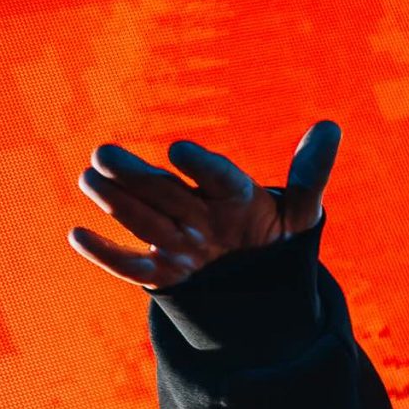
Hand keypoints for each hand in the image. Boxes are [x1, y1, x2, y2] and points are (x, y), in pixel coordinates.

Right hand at [69, 120, 341, 290]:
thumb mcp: (300, 215)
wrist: (258, 281)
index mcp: (231, 192)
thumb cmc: (276, 238)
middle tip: (104, 154)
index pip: (216, 175)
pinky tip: (77, 235)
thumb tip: (330, 126)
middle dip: (136, 175)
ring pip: (140, 217)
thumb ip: (310, 176)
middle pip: (164, 190)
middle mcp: (197, 209)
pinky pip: (130, 264)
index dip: (199, 164)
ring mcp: (176, 238)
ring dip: (114, 200)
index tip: (179, 151)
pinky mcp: (163, 271)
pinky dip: (105, 253)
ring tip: (89, 178)